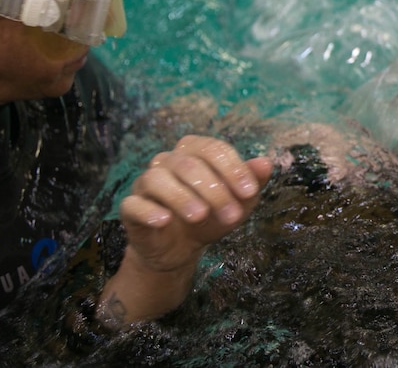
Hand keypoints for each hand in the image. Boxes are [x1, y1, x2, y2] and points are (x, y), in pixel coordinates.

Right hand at [98, 135, 271, 326]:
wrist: (182, 248)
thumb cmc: (212, 216)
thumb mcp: (238, 202)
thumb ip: (252, 182)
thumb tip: (266, 162)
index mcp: (194, 151)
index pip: (213, 149)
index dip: (233, 169)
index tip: (249, 193)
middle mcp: (167, 161)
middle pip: (189, 164)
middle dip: (214, 190)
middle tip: (231, 215)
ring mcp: (146, 182)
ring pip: (158, 178)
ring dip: (182, 197)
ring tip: (200, 216)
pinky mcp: (131, 207)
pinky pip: (133, 203)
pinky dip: (149, 210)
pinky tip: (165, 220)